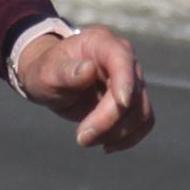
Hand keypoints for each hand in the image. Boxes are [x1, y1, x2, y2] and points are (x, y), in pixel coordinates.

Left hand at [13, 22, 153, 150]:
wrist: (50, 79)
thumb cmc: (46, 71)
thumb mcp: (48, 71)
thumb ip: (67, 71)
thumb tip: (89, 70)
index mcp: (102, 43)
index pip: (122, 60)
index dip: (125, 83)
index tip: (120, 104)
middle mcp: (123, 59)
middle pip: (133, 93)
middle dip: (109, 120)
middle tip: (81, 138)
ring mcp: (131, 80)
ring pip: (141, 112)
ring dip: (117, 133)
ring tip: (86, 139)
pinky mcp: (133, 101)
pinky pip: (143, 122)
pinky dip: (129, 138)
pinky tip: (106, 146)